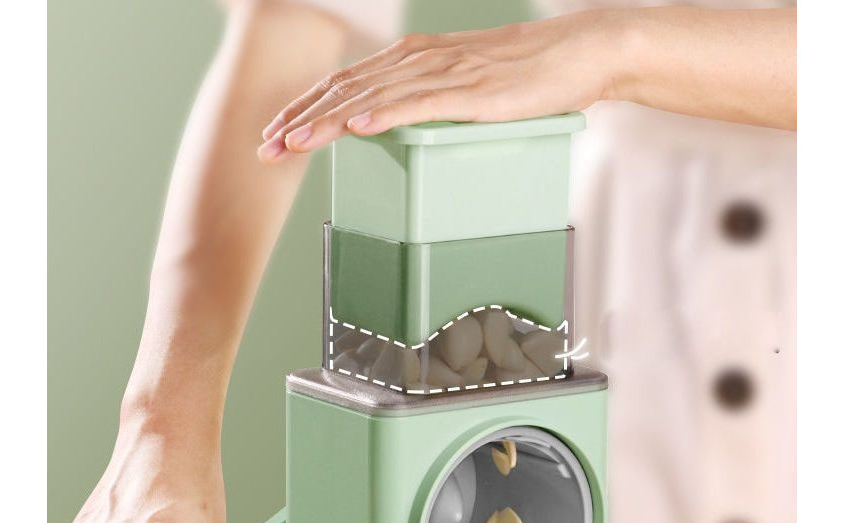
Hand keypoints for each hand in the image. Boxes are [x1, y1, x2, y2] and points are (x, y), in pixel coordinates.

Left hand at [257, 12, 623, 159]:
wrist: (579, 53)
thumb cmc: (527, 76)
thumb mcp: (466, 89)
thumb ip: (429, 104)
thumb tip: (400, 127)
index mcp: (414, 61)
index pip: (346, 84)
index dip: (306, 108)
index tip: (277, 133)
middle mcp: (420, 61)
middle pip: (346, 90)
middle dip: (300, 119)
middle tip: (266, 147)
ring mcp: (444, 74)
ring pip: (371, 97)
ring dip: (326, 122)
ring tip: (292, 143)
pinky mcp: (471, 91)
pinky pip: (418, 103)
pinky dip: (383, 114)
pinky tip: (356, 126)